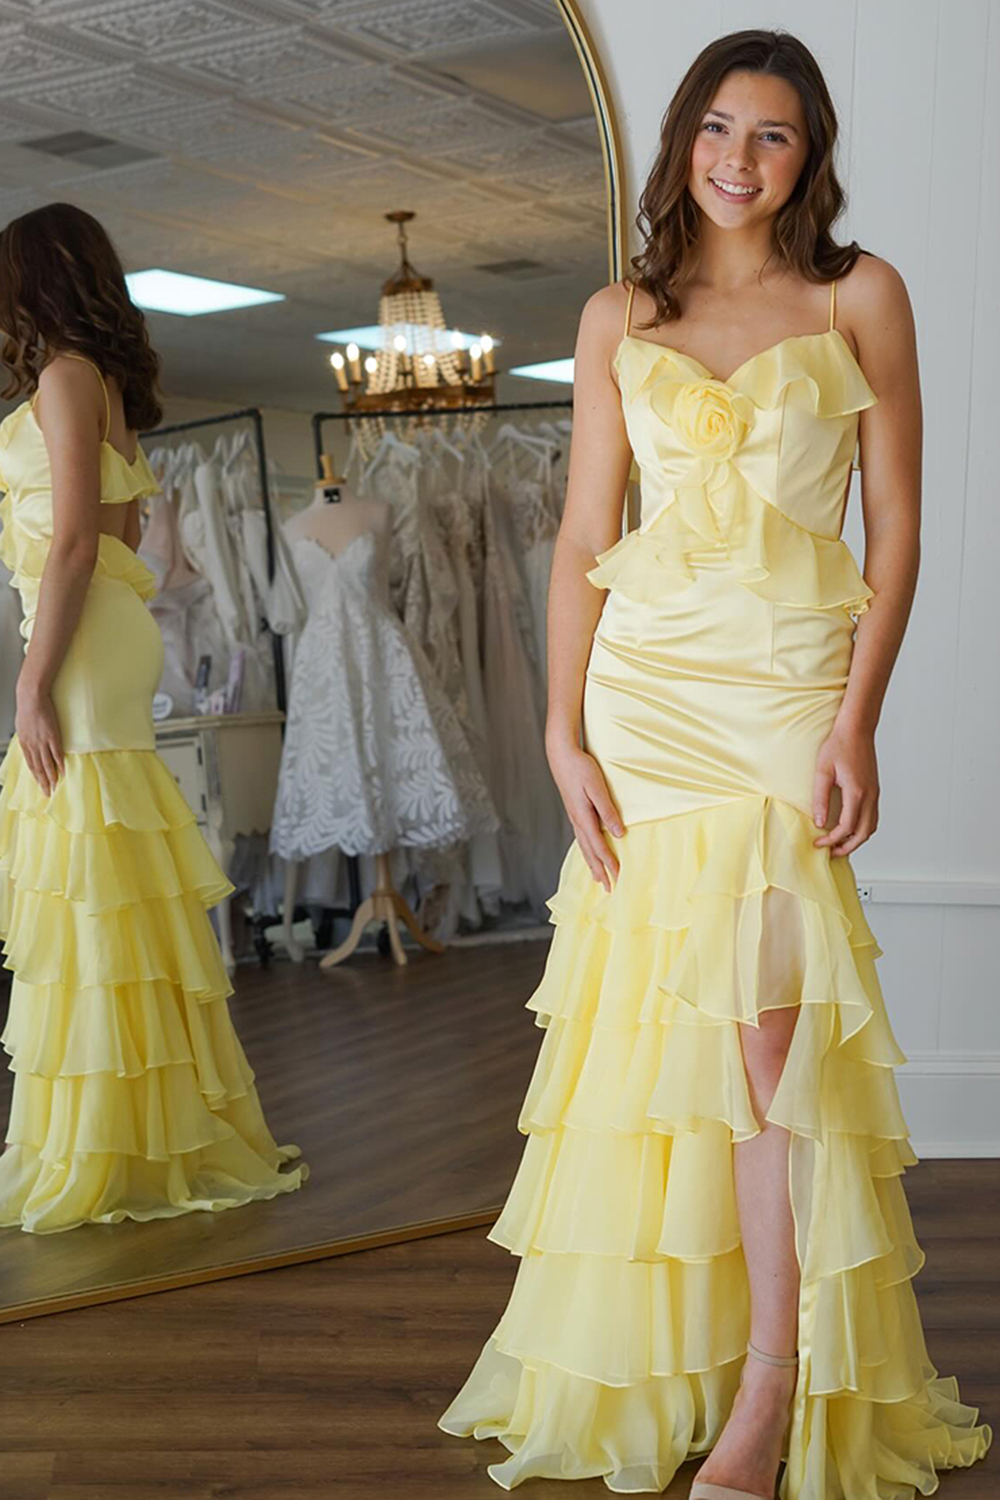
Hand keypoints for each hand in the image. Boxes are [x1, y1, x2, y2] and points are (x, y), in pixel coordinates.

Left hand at [15, 681, 64, 795]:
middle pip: (39, 768)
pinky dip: (59, 764)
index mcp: (24, 743)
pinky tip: (62, 772)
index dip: (36, 777)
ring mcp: (42, 741)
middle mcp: (32, 745)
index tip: (41, 786)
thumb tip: (30, 742)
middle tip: (48, 793)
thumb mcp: (22, 725)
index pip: (31, 764)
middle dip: (43, 782)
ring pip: (47, 764)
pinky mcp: (52, 736)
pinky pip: (56, 754)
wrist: (31, 697)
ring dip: (52, 777)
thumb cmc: (27, 708)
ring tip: (56, 787)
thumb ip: (27, 736)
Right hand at [547, 738, 623, 890]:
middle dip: (600, 871)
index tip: (619, 877)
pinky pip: (581, 838)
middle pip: (590, 852)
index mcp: (583, 817)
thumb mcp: (597, 788)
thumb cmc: (581, 768)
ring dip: (592, 864)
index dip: (609, 863)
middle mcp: (577, 821)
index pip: (599, 846)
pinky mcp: (574, 812)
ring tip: (598, 879)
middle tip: (609, 889)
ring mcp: (574, 817)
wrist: (561, 755)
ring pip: (584, 847)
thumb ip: (608, 810)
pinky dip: (586, 851)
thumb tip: (619, 833)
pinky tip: (588, 852)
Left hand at [812, 725, 878, 855]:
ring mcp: (875, 794)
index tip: (818, 842)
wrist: (857, 730)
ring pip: (871, 827)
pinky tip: (848, 828)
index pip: (846, 827)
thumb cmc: (839, 746)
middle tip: (830, 852)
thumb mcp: (823, 771)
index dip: (832, 839)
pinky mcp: (874, 790)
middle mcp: (870, 796)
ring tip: (839, 843)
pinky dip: (862, 828)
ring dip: (857, 839)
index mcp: (857, 792)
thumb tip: (819, 822)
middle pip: (864, 833)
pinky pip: (872, 817)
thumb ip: (820, 798)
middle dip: (847, 846)